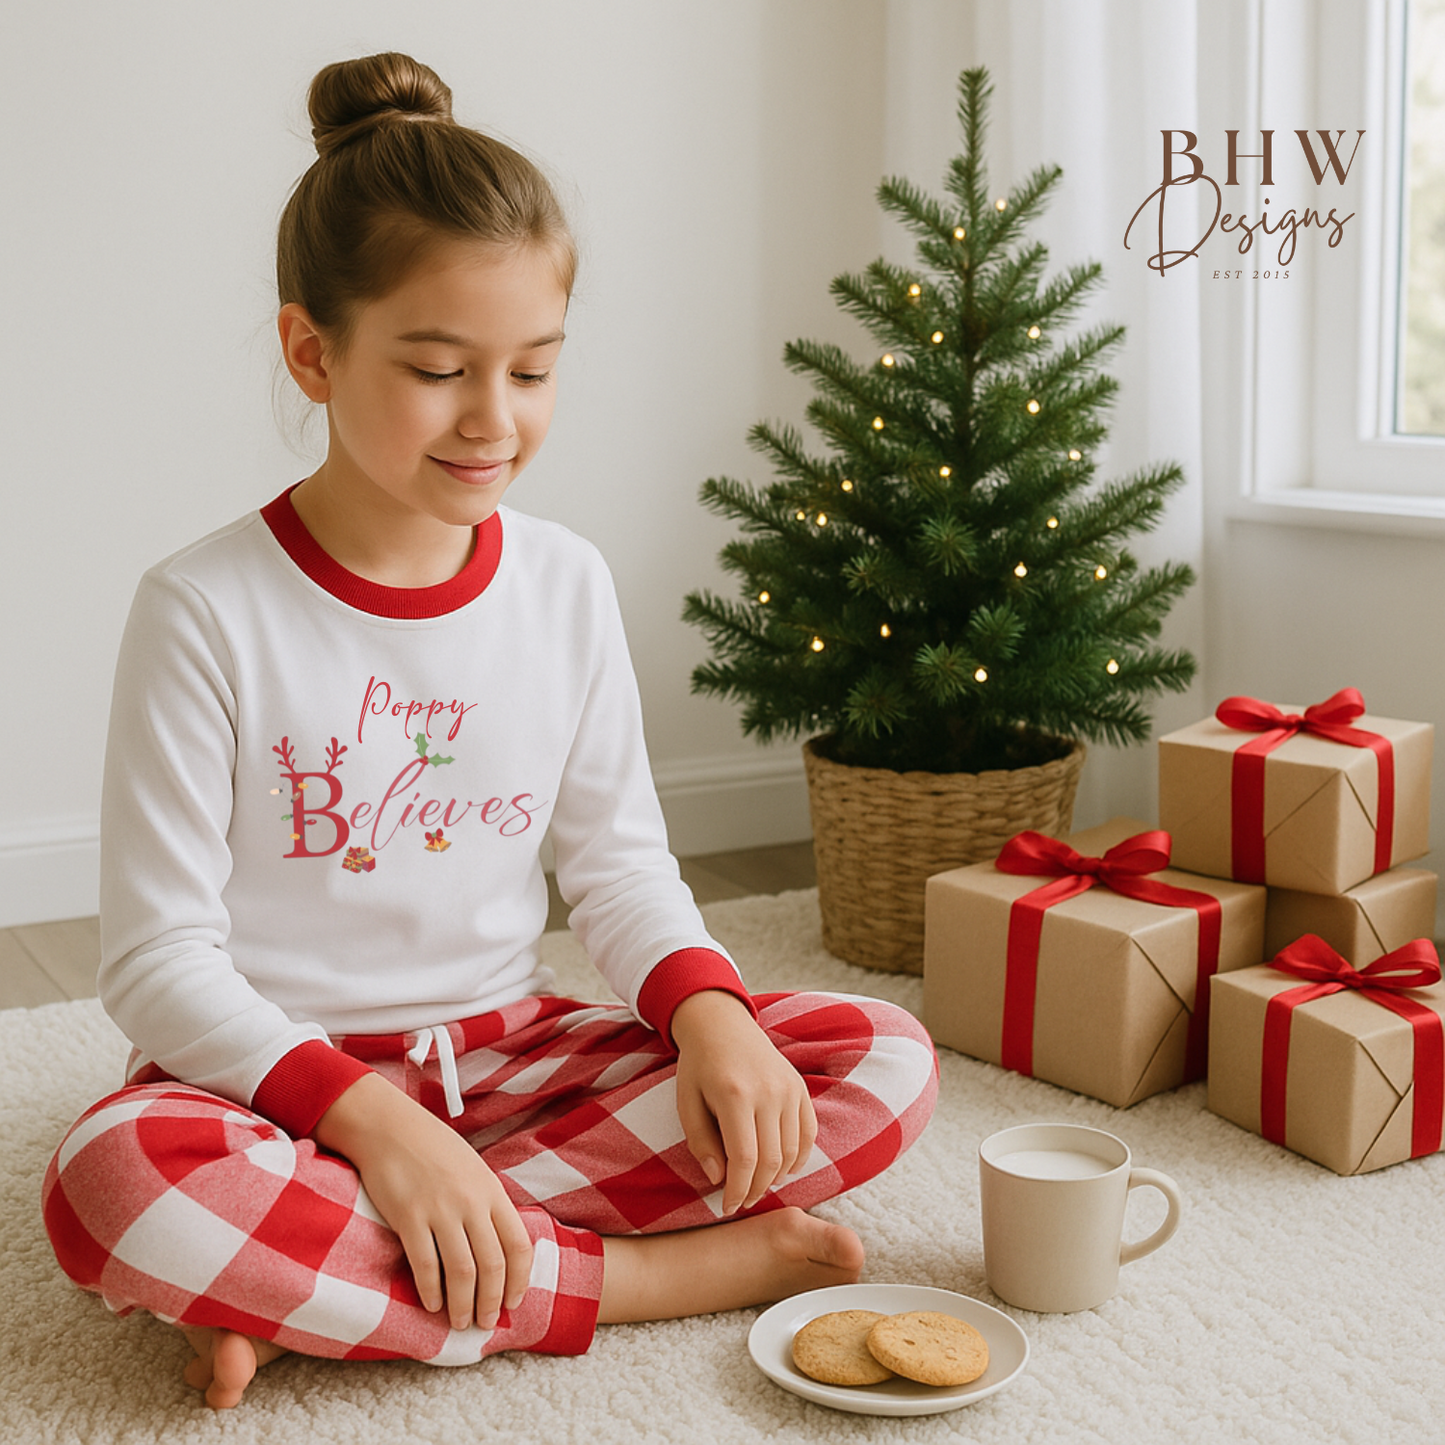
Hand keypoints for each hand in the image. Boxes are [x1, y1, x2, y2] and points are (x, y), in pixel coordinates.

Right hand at [314, 1072, 531, 1331]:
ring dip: (462, 1304)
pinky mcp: (409, 1217)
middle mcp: (471, 1203)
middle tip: (484, 1323)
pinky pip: (425, 1264)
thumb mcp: (473, 1170)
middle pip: (492, 1265)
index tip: (513, 1303)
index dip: (519, 1280)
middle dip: (491, 1301)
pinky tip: (432, 1304)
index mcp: (492, 1191)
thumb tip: (498, 1245)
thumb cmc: (434, 1149)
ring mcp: (440, 1210)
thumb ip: (486, 1204)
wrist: (391, 1128)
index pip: (518, 1245)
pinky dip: (431, 1290)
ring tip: (459, 1323)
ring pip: (462, 1271)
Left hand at [670, 990, 817, 1214]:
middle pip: (771, 1160)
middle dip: (756, 1189)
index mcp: (735, 1095)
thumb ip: (700, 1142)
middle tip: (742, 1201)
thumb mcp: (687, 1102)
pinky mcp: (800, 1088)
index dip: (738, 1191)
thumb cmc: (699, 1066)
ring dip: (776, 1177)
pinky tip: (782, 1169)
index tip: (727, 1207)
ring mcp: (789, 1089)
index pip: (744, 1159)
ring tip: (757, 1184)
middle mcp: (768, 1091)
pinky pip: (808, 1133)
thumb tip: (718, 1178)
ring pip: (792, 1151)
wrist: (721, 1025)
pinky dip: (799, 1157)